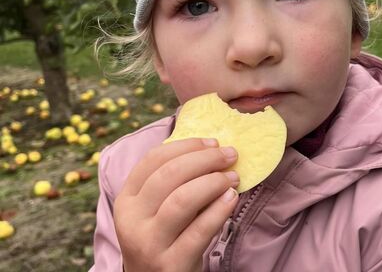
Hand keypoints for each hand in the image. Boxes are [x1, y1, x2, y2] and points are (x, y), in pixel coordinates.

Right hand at [113, 138, 239, 271]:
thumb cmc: (165, 236)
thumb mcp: (157, 209)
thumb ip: (175, 182)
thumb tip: (213, 150)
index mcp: (127, 199)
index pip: (153, 160)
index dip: (186, 145)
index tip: (212, 142)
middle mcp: (132, 219)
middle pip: (169, 175)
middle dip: (204, 159)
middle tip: (230, 155)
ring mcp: (149, 243)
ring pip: (182, 200)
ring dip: (213, 182)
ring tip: (233, 178)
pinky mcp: (170, 264)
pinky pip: (199, 231)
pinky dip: (219, 210)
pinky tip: (232, 199)